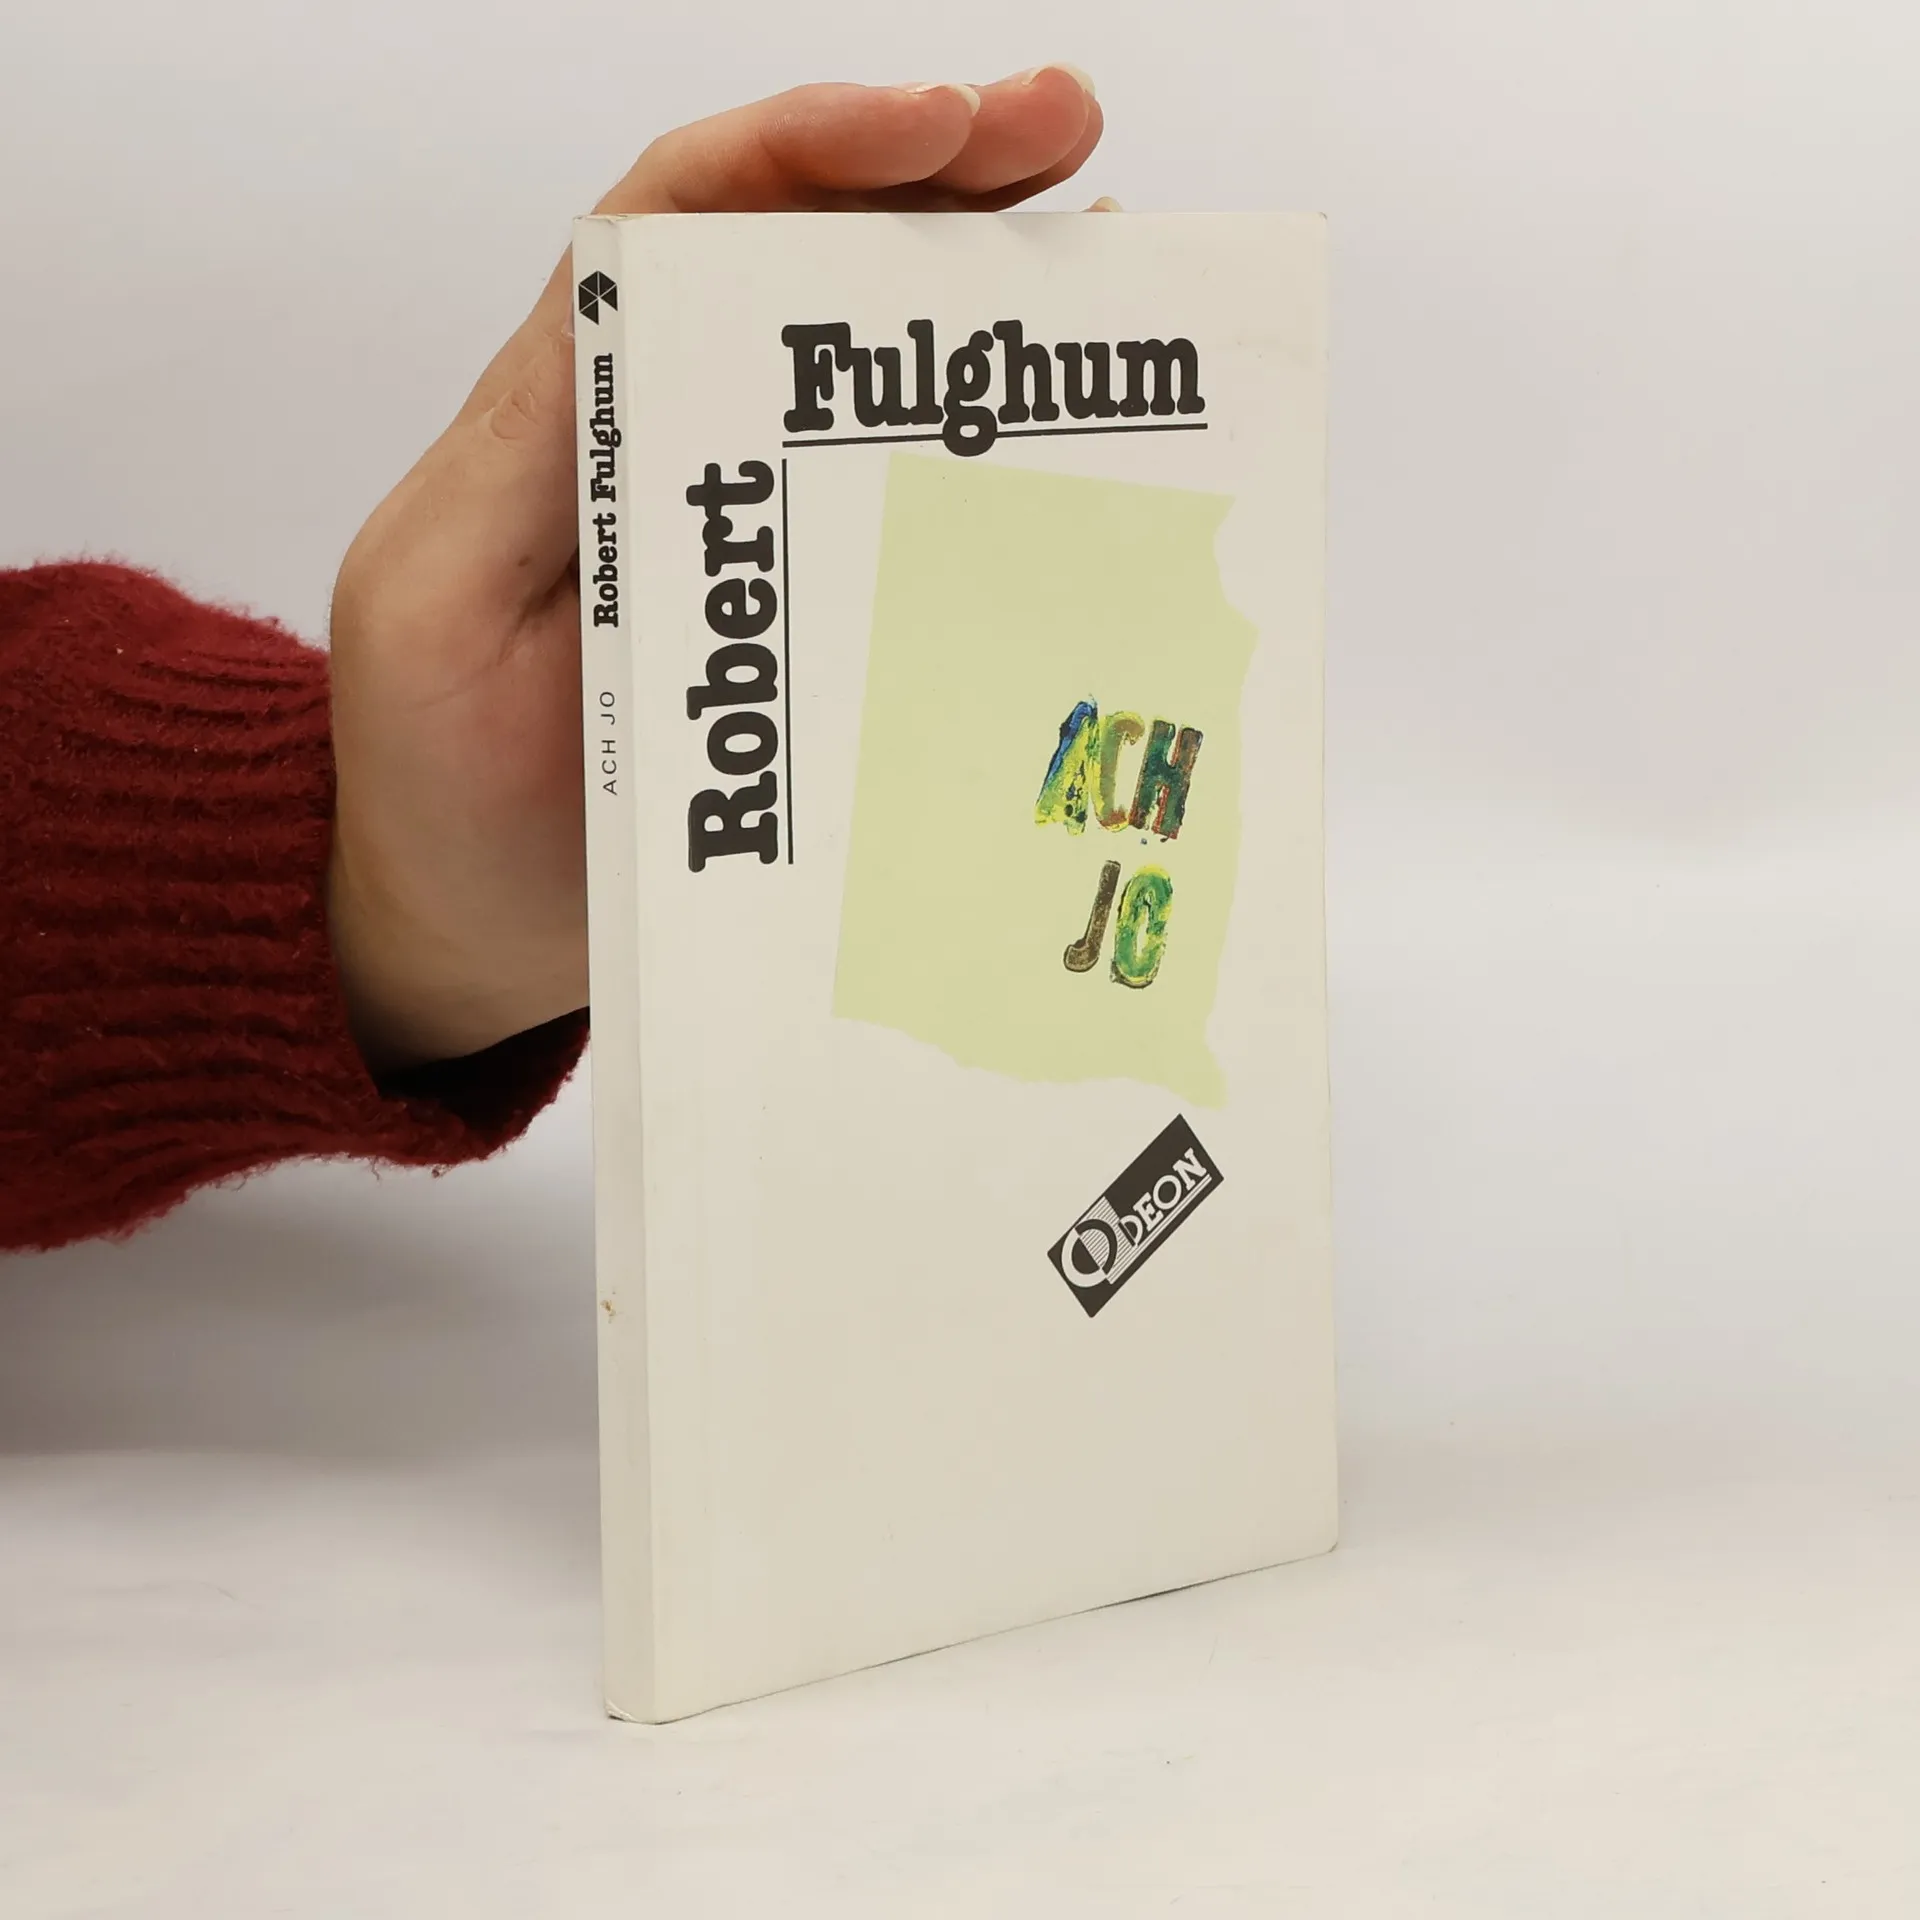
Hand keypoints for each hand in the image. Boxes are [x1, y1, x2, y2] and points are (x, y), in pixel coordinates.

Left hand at [326, 69, 1106, 1071]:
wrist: (474, 932)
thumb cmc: (440, 792)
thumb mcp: (445, 617)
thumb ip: (542, 474)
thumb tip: (670, 335)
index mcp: (569, 423)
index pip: (681, 225)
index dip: (803, 150)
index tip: (938, 125)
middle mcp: (670, 446)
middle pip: (796, 261)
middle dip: (931, 174)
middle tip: (1066, 129)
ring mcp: (746, 531)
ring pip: (866, 368)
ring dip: (974, 282)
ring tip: (1103, 237)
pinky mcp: (800, 617)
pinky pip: (901, 508)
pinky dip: (982, 443)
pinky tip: (1068, 421)